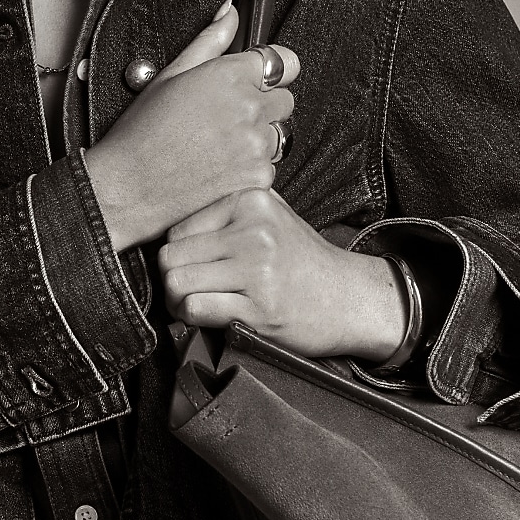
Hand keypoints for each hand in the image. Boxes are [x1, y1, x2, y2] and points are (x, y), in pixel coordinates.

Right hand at [83, 3, 297, 251]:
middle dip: (264, 106)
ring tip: (220, 144)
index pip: (284, 62)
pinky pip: (270, 166)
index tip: (257, 81)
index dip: (270, 72)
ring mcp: (256, 144)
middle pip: (285, 100)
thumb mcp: (171, 75)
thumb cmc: (142, 133)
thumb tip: (230, 12)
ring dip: (260, 137)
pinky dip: (252, 168)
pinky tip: (220, 166)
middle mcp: (249, 107)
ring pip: (279, 134)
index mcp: (230, 75)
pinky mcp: (258, 176)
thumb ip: (210, 40)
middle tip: (227, 118)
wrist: (129, 186)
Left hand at [157, 187, 408, 361]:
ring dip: (177, 301)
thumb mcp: (271, 216)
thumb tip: (169, 225)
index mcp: (251, 201)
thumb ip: (227, 211)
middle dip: (171, 279)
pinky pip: (195, 308)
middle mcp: (253, 231)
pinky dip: (191, 317)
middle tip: (186, 291)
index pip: (178, 228)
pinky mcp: (260, 307)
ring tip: (193, 304)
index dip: (177, 253)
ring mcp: (257, 269)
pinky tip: (206, 317)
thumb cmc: (303, 261)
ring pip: (177, 282)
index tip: (192, 268)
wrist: (350, 298)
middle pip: (171, 256)